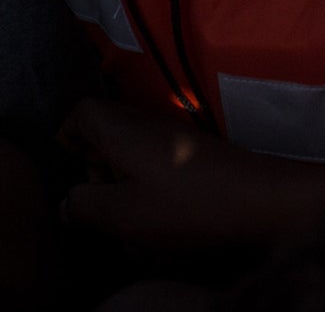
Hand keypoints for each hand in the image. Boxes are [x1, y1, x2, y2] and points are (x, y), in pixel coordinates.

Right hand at [60, 99, 324, 251]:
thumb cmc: (186, 204)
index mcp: (123, 129)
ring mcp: (175, 132)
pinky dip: (146, 174)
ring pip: (131, 140)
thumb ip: (85, 205)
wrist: (257, 198)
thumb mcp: (123, 214)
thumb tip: (67, 202)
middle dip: (93, 157)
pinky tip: (156, 206)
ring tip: (126, 205)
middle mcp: (148, 121)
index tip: (70, 166)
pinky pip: (156, 153)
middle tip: (98, 192)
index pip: (82, 110)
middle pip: (106, 124)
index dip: (67, 134)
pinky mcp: (195, 149)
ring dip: (120, 169)